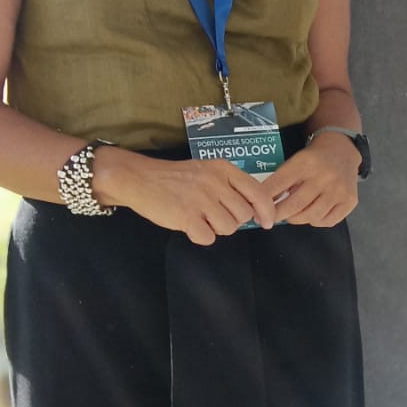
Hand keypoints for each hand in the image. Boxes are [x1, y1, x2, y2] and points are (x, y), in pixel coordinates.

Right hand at [94, 148, 277, 244]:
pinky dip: (200, 236)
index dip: (266, 211)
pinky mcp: (186, 216)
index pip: (258, 192)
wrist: (139, 178)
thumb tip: (255, 210)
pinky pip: (208, 238)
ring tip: (200, 218)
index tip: (267, 221)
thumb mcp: (207, 171)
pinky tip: (190, 224)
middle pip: (243, 215)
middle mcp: (214, 182)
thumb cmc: (176, 178)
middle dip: (232, 220)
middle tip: (214, 215)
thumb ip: (230, 186)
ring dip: (216, 228)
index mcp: (223, 169)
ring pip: (228, 228)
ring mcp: (200, 199)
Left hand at [270, 132, 360, 226]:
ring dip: (297, 218)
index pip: (279, 184)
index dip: (265, 200)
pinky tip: (312, 212)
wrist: (342, 151)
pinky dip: (315, 220)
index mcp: (306, 163)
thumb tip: (263, 205)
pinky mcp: (349, 201)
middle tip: (271, 217)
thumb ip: (280, 181)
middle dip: (278, 215)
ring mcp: (339, 190)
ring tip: (293, 213)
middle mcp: (324, 176)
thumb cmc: (314, 159)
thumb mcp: (295, 161)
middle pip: (295, 205)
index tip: (257, 209)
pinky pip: (327, 221)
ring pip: (311, 216)